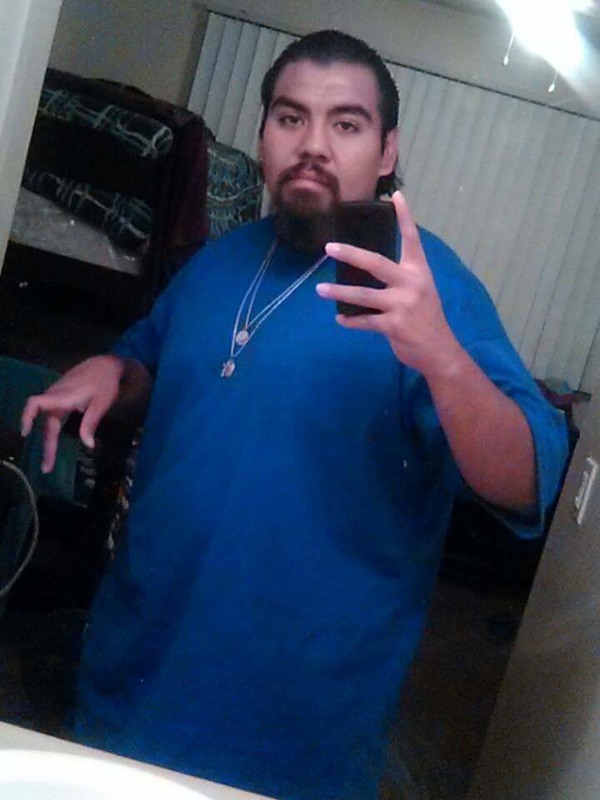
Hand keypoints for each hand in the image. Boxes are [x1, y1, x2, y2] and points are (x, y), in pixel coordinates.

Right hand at [21, 355, 124, 472]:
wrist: (105, 364)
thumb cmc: (105, 382)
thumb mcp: (102, 403)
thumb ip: (91, 422)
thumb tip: (88, 445)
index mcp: (63, 396)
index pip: (36, 403)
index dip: (27, 416)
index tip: (25, 433)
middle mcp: (55, 396)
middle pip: (45, 423)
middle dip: (46, 445)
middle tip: (47, 468)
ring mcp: (57, 397)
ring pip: (48, 421)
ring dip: (47, 440)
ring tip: (49, 460)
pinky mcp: (61, 398)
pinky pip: (51, 415)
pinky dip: (50, 430)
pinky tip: (53, 441)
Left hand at [316, 191, 461, 376]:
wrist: (439, 350)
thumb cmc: (425, 317)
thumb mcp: (420, 290)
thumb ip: (400, 278)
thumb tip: (367, 268)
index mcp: (419, 271)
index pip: (412, 239)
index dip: (405, 217)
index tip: (396, 195)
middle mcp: (411, 283)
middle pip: (376, 263)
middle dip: (350, 254)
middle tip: (329, 248)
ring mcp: (402, 305)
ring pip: (363, 295)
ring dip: (339, 292)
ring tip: (320, 290)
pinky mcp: (394, 326)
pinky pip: (365, 321)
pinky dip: (350, 321)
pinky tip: (340, 319)